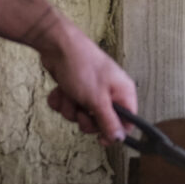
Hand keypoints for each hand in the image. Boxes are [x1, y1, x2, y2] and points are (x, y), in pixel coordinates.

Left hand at [37, 21, 139, 149]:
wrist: (57, 45)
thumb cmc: (82, 66)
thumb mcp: (98, 100)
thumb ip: (109, 122)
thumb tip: (119, 138)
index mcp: (123, 93)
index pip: (127, 122)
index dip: (114, 132)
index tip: (100, 137)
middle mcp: (110, 92)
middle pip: (101, 122)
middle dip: (86, 119)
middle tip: (81, 110)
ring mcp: (92, 90)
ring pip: (81, 115)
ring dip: (71, 108)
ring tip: (69, 94)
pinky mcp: (75, 88)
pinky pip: (69, 106)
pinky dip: (62, 101)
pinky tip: (60, 90)